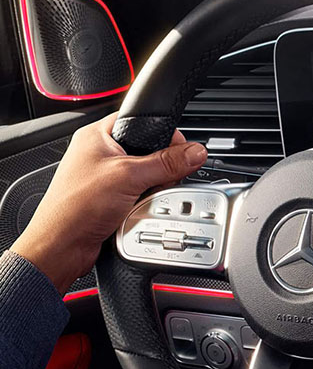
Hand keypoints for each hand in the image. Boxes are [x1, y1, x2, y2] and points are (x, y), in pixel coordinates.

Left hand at [10, 113, 207, 293]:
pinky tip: (137, 210)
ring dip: (152, 190)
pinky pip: (141, 196)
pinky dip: (145, 204)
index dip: (164, 134)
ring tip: (141, 199)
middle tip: (154, 181)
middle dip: (159, 170)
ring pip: (148, 177)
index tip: (180, 151)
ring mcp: (107, 178)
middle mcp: (101, 154)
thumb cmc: (74, 206)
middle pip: (150, 152)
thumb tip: (194, 152)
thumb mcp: (129, 176)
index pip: (142, 121)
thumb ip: (166, 162)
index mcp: (98, 136)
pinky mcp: (112, 199)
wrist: (62, 246)